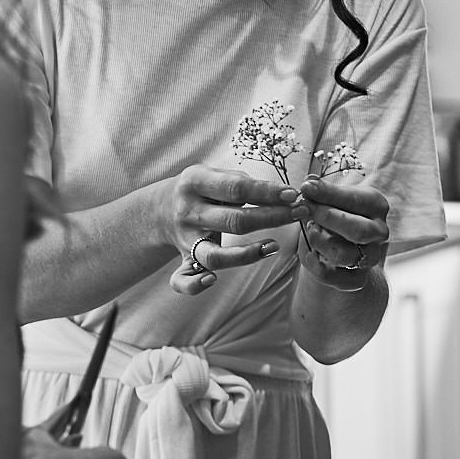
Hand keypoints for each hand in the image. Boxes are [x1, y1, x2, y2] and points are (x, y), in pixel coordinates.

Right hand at [160, 165, 300, 295]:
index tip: (293, 194)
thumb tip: (278, 195)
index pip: (237, 188)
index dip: (267, 192)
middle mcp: (188, 212)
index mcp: (195, 182)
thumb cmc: (201, 190)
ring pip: (214, 254)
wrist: (158, 209)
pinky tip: (212, 281)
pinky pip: (182, 279)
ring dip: (246, 254)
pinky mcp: (182, 260)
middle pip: (234, 220)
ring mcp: (184, 239)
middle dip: (272, 218)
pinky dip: (195, 285)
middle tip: (301, 213)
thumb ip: (241, 182)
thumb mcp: (213, 174)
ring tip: (274, 247)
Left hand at [293, 174, 390, 291]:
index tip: (306, 187)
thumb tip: (309, 182)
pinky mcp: (356, 279)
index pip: (354, 200)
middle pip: (355, 230)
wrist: (344, 248)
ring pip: (342, 254)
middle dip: (325, 218)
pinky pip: (329, 274)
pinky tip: (309, 251)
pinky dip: (314, 262)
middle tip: (302, 209)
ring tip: (309, 230)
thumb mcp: (332, 199)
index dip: (328, 193)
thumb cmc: (336, 215)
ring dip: (318, 240)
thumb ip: (321, 192)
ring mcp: (370, 257)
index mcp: (377, 206)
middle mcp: (379, 232)